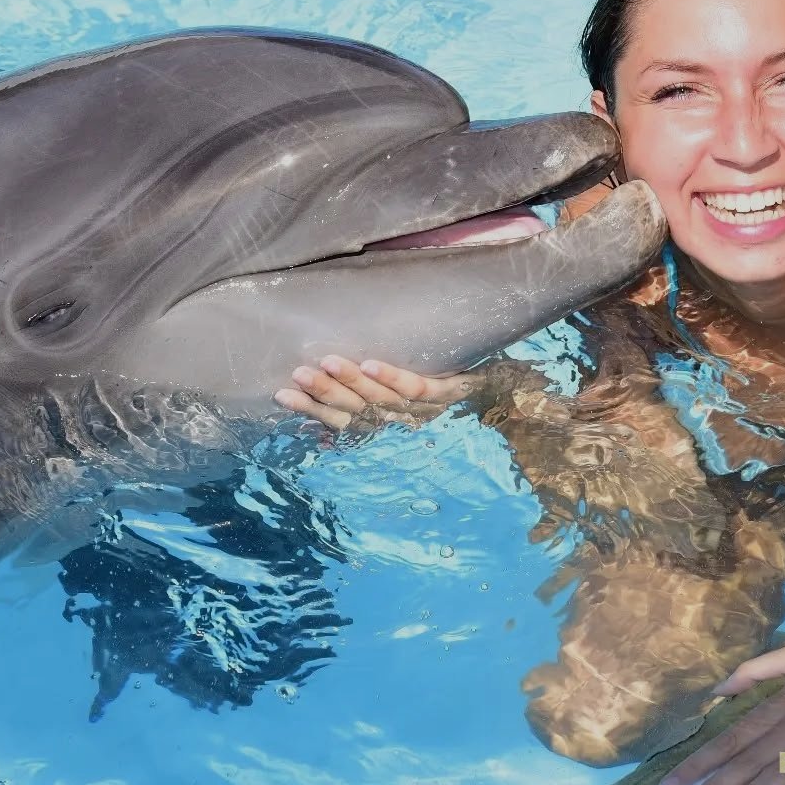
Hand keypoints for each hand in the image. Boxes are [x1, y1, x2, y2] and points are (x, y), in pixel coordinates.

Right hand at [273, 356, 480, 431]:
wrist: (503, 391)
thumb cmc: (445, 390)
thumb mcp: (404, 400)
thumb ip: (367, 404)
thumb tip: (321, 416)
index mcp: (387, 421)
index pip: (342, 419)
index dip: (312, 409)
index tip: (281, 394)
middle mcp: (401, 418)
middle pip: (356, 409)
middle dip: (324, 393)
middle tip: (295, 376)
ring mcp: (423, 406)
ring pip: (380, 398)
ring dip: (351, 382)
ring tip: (325, 363)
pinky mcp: (446, 391)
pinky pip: (415, 386)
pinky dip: (391, 377)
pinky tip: (371, 363)